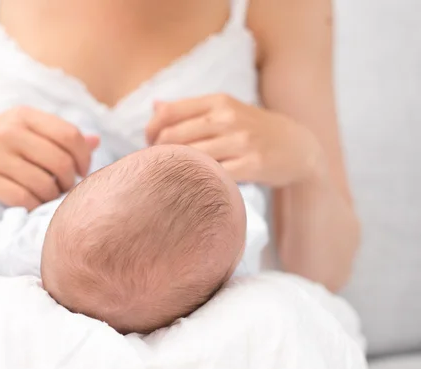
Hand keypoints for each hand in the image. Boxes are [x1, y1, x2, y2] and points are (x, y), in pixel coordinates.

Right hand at [0, 106, 98, 209]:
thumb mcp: (19, 136)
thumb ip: (55, 137)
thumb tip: (96, 141)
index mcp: (21, 116)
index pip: (70, 136)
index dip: (83, 160)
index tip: (81, 175)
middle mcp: (6, 130)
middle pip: (60, 162)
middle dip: (68, 184)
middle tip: (63, 193)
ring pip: (42, 182)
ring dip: (50, 198)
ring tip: (46, 202)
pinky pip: (19, 197)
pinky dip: (31, 207)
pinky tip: (29, 208)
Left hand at [145, 94, 324, 186]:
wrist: (299, 148)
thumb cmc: (254, 130)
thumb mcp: (227, 109)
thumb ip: (190, 109)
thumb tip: (155, 106)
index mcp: (218, 101)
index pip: (168, 113)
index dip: (150, 131)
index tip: (150, 145)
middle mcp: (227, 118)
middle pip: (173, 136)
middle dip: (158, 153)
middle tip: (159, 165)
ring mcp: (240, 141)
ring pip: (190, 156)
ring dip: (175, 169)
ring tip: (173, 176)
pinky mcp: (251, 165)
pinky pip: (213, 175)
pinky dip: (198, 180)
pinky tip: (194, 185)